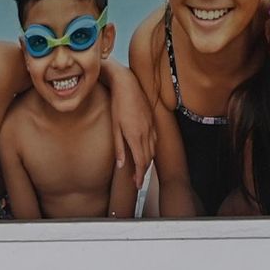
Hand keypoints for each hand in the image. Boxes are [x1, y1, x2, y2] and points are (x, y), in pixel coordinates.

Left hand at [108, 70, 155, 188]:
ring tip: (140, 170)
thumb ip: (119, 147)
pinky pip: (154, 141)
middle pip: (148, 159)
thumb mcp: (115, 127)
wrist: (128, 84)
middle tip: (137, 182)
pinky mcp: (152, 121)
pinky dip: (151, 151)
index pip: (141, 162)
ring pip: (152, 151)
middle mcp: (146, 133)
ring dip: (147, 162)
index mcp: (136, 136)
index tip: (137, 185)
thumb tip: (121, 165)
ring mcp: (151, 127)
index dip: (139, 176)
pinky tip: (146, 153)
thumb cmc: (118, 104)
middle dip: (143, 172)